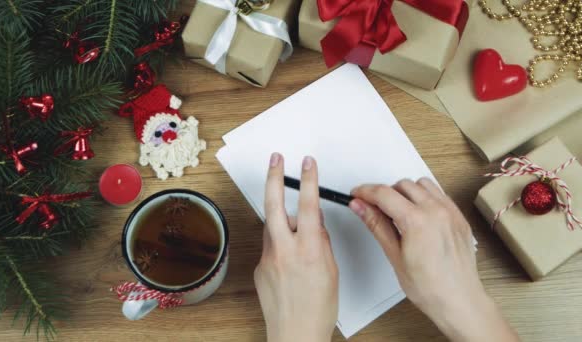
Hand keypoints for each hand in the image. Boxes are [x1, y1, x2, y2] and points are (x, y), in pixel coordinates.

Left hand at [255, 154, 337, 341]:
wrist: (295, 335)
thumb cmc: (318, 310)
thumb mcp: (330, 270)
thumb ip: (320, 241)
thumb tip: (313, 221)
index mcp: (309, 251)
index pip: (307, 205)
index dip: (307, 180)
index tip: (307, 163)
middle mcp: (284, 251)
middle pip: (274, 204)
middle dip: (273, 177)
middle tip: (275, 159)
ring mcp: (267, 259)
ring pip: (272, 226)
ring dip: (282, 220)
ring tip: (296, 232)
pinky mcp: (259, 268)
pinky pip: (270, 246)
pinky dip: (280, 246)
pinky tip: (290, 263)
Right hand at [350, 179, 518, 341]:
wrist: (459, 301)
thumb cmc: (429, 287)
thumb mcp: (394, 255)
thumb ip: (376, 224)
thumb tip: (360, 206)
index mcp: (417, 221)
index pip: (384, 193)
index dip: (365, 192)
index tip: (356, 195)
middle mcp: (437, 211)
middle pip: (402, 185)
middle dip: (385, 193)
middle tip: (374, 209)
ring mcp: (451, 212)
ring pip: (422, 184)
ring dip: (406, 192)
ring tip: (397, 212)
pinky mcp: (459, 217)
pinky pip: (439, 194)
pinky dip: (424, 197)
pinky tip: (417, 214)